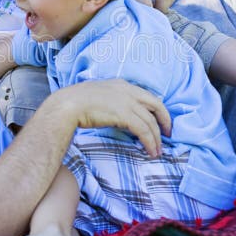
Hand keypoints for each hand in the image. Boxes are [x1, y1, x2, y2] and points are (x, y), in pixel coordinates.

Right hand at [52, 79, 171, 157]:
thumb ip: (112, 102)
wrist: (67, 105)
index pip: (147, 96)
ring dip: (156, 138)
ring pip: (150, 121)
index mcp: (122, 85)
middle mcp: (128, 91)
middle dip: (164, 121)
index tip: (160, 122)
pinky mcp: (124, 114)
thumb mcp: (99, 96)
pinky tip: (150, 151)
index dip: (157, 110)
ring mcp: (127, 102)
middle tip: (167, 135)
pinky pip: (144, 130)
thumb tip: (117, 115)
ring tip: (157, 151)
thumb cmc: (76, 103)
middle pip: (156, 105)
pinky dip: (150, 142)